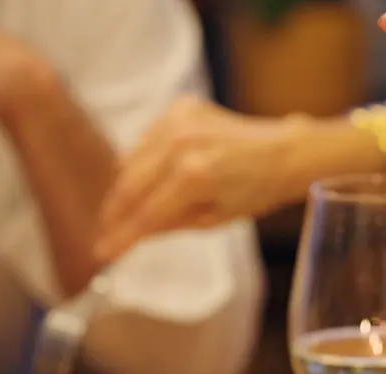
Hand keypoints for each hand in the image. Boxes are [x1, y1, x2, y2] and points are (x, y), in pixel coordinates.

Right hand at [97, 97, 321, 260]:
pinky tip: (149, 179)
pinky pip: (145, 141)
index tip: (102, 252)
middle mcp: (182, 144)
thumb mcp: (212, 220)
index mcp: (194, 176)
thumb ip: (167, 225)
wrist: (282, 152)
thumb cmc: (254, 191)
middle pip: (129, 186)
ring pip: (130, 161)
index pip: (146, 213)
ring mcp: (179, 121)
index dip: (121, 236)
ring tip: (123, 212)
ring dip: (124, 189)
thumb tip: (129, 236)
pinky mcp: (180, 108)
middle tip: (104, 234)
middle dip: (114, 214)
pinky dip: (141, 162)